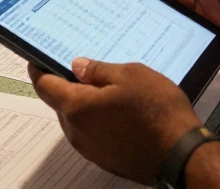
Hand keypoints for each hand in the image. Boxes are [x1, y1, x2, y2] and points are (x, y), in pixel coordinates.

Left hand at [29, 58, 199, 184]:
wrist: (181, 154)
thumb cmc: (158, 113)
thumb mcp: (130, 75)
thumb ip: (98, 69)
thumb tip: (78, 66)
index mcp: (77, 107)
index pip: (44, 86)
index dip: (39, 69)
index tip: (37, 60)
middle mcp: (78, 132)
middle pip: (61, 103)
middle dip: (68, 86)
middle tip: (85, 69)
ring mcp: (91, 149)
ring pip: (78, 120)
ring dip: (87, 104)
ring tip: (112, 90)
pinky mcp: (106, 159)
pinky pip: (93, 134)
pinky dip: (99, 120)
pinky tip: (122, 111)